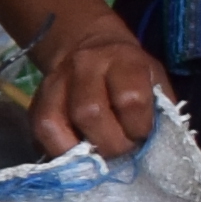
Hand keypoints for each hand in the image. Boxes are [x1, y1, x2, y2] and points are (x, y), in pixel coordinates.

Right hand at [28, 8, 167, 156]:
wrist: (90, 46)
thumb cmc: (132, 72)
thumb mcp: (156, 81)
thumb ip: (161, 112)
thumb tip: (164, 150)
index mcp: (123, 59)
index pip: (129, 99)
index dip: (138, 127)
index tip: (142, 135)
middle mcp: (84, 65)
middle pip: (89, 113)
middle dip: (110, 143)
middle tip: (121, 148)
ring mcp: (55, 82)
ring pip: (55, 124)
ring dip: (80, 151)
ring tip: (97, 155)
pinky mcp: (36, 101)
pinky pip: (39, 132)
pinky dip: (57, 150)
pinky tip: (75, 152)